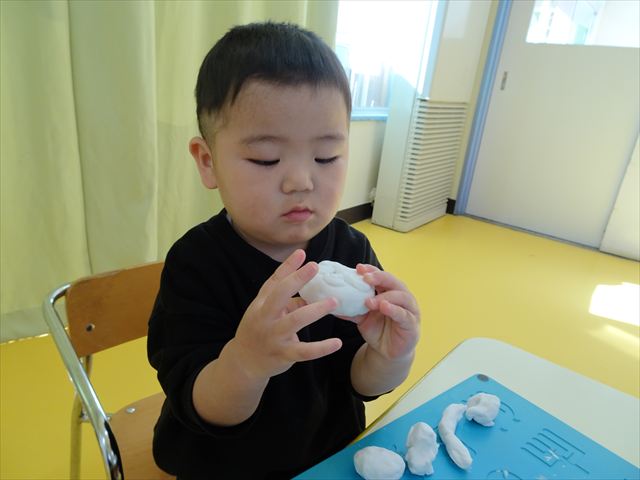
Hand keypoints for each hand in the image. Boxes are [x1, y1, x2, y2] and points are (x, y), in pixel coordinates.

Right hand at [231, 249, 341, 379]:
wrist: (244, 362)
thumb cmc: (259, 330)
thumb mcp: (266, 312)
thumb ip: (287, 299)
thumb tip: (310, 288)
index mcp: (261, 304)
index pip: (274, 282)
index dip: (288, 267)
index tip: (302, 253)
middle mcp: (265, 318)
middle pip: (279, 295)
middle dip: (297, 280)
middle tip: (315, 267)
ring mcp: (273, 336)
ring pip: (295, 321)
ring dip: (316, 310)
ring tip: (334, 301)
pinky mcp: (283, 354)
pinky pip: (305, 351)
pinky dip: (322, 348)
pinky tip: (337, 342)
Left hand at [350, 265, 419, 360]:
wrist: (387, 353)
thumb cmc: (378, 330)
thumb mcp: (362, 318)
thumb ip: (351, 310)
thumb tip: (331, 304)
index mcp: (390, 292)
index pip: (382, 276)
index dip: (371, 270)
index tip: (358, 268)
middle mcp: (402, 297)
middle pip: (393, 281)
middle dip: (379, 278)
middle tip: (365, 279)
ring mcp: (409, 310)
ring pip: (401, 296)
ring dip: (385, 296)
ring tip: (370, 300)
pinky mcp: (412, 325)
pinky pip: (404, 314)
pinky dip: (394, 309)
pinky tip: (384, 307)